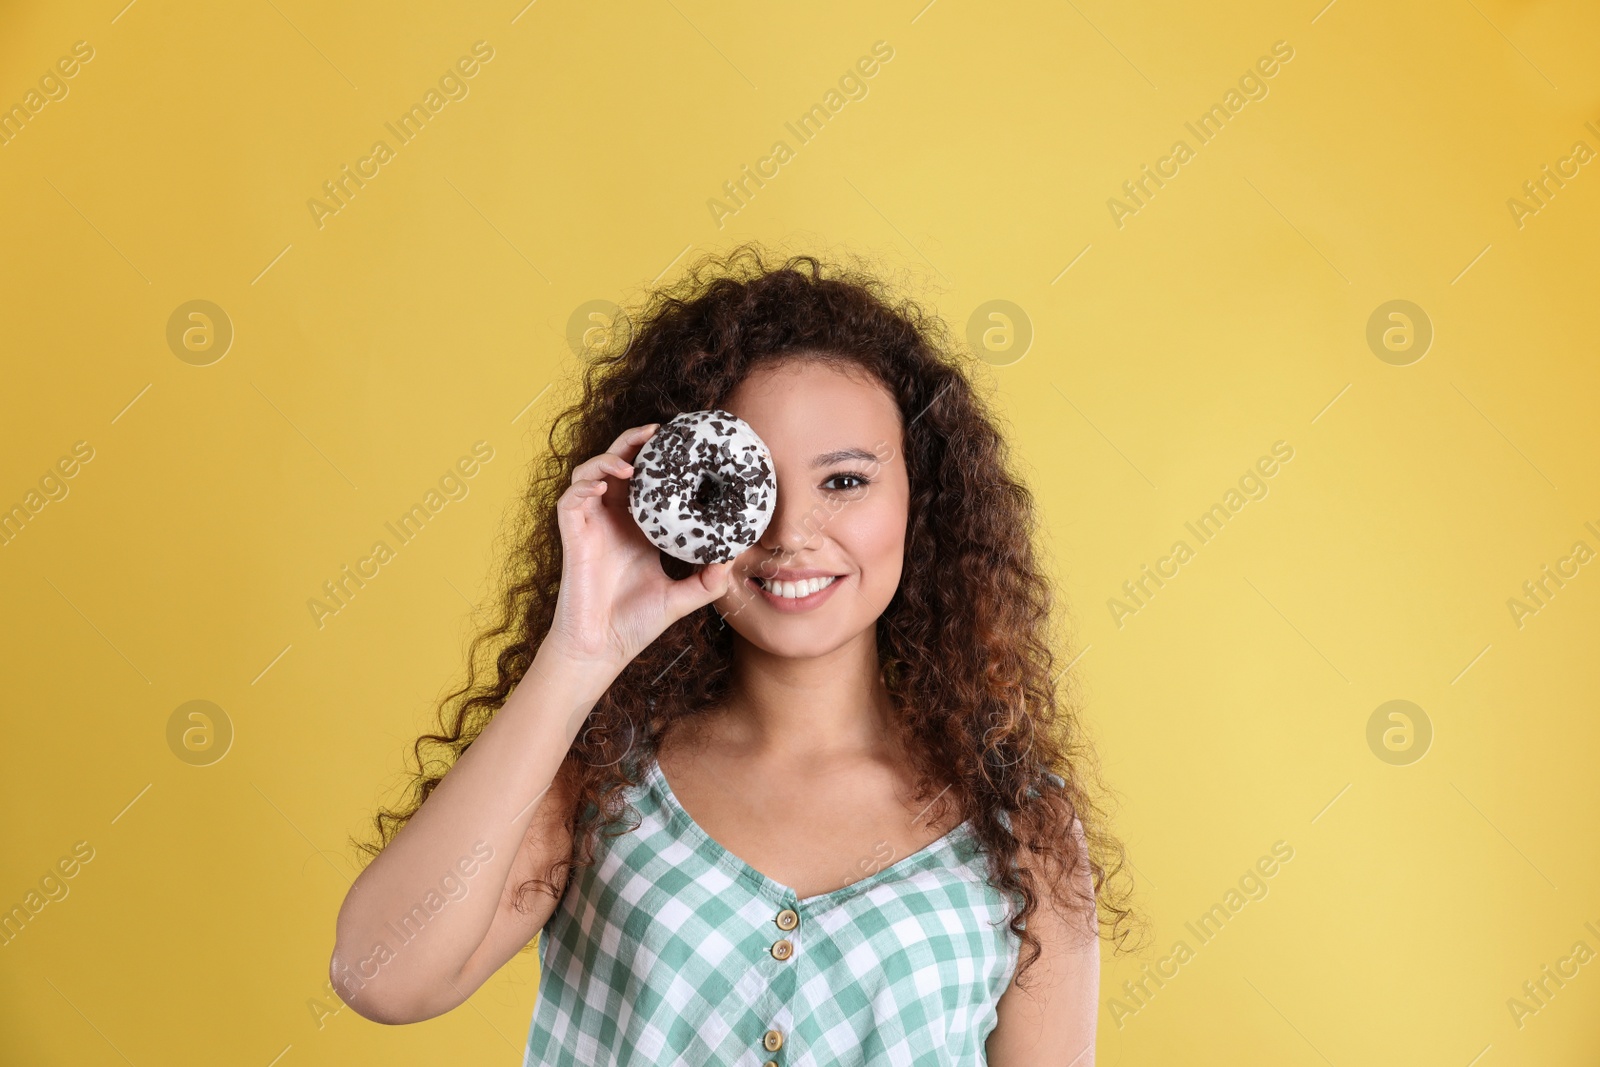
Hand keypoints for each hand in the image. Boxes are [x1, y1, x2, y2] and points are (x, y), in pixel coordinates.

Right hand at [546, 423, 734, 669]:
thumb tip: (734, 559)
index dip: (657, 457)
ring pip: (590, 473)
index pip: (645, 480)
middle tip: (658, 432)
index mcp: (637, 528)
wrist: (601, 649)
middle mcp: (612, 520)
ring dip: (608, 458)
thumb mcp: (682, 597)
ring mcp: (590, 526)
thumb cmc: (635, 624)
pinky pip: (571, 499)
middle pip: (618, 465)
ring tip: (632, 460)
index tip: (681, 442)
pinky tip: (606, 483)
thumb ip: (708, 581)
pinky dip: (586, 483)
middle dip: (633, 442)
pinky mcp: (572, 536)